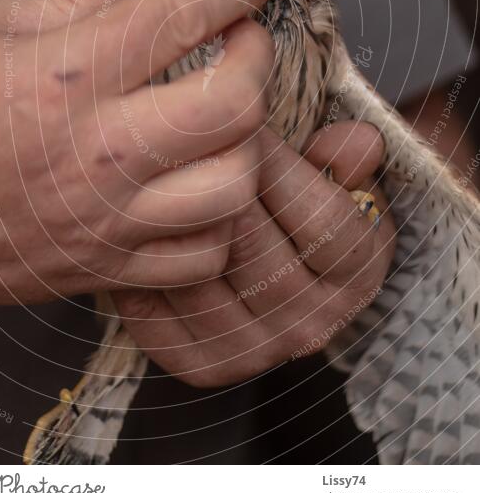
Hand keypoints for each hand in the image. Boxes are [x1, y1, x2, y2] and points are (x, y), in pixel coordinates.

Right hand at [0, 0, 287, 303]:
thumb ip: (73, 0)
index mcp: (65, 76)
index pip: (183, 15)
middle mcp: (98, 150)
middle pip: (233, 105)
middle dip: (258, 58)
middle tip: (242, 40)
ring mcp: (107, 218)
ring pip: (234, 187)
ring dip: (246, 144)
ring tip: (222, 120)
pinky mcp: (105, 268)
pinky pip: (202, 256)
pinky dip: (217, 221)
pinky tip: (196, 188)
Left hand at [115, 121, 395, 385]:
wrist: (278, 271)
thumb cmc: (308, 207)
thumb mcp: (343, 177)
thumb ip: (350, 154)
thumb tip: (355, 141)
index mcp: (358, 275)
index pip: (321, 218)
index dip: (278, 165)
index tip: (244, 127)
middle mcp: (312, 324)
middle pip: (251, 245)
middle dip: (214, 184)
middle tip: (184, 144)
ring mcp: (257, 353)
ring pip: (198, 276)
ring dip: (170, 221)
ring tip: (153, 176)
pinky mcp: (204, 366)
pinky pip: (157, 315)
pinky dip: (139, 269)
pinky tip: (135, 229)